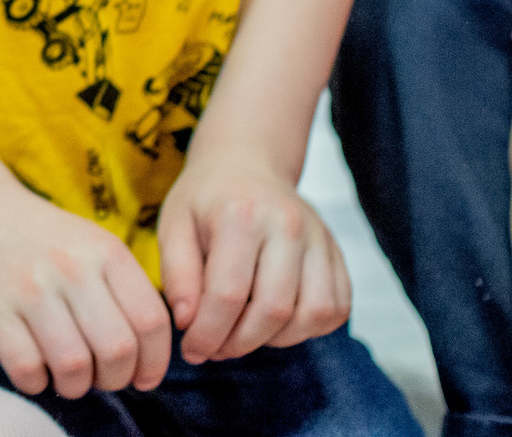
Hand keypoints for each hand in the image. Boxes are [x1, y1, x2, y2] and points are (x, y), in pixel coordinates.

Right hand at [0, 179, 172, 397]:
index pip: (151, 321)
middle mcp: (71, 267)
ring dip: (77, 386)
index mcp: (106, 251)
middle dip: (116, 380)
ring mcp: (29, 289)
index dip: (155, 362)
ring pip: (74, 367)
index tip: (144, 377)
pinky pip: (27, 370)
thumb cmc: (45, 242)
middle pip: (117, 350)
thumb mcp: (95, 246)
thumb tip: (147, 361)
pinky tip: (35, 368)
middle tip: (102, 378)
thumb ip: (125, 293)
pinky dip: (37, 383)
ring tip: (69, 376)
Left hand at [155, 152, 349, 363]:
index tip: (191, 350)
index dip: (207, 334)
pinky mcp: (337, 253)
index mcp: (240, 214)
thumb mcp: (174, 226)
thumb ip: (177, 275)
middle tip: (216, 348)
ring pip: (312, 314)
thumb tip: (187, 322)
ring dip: (276, 339)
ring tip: (245, 332)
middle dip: (240, 343)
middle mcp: (287, 224)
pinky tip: (276, 321)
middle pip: (274, 309)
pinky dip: (308, 328)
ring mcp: (319, 238)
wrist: (246, 161)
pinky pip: (336, 309)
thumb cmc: (205, 198)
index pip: (228, 294)